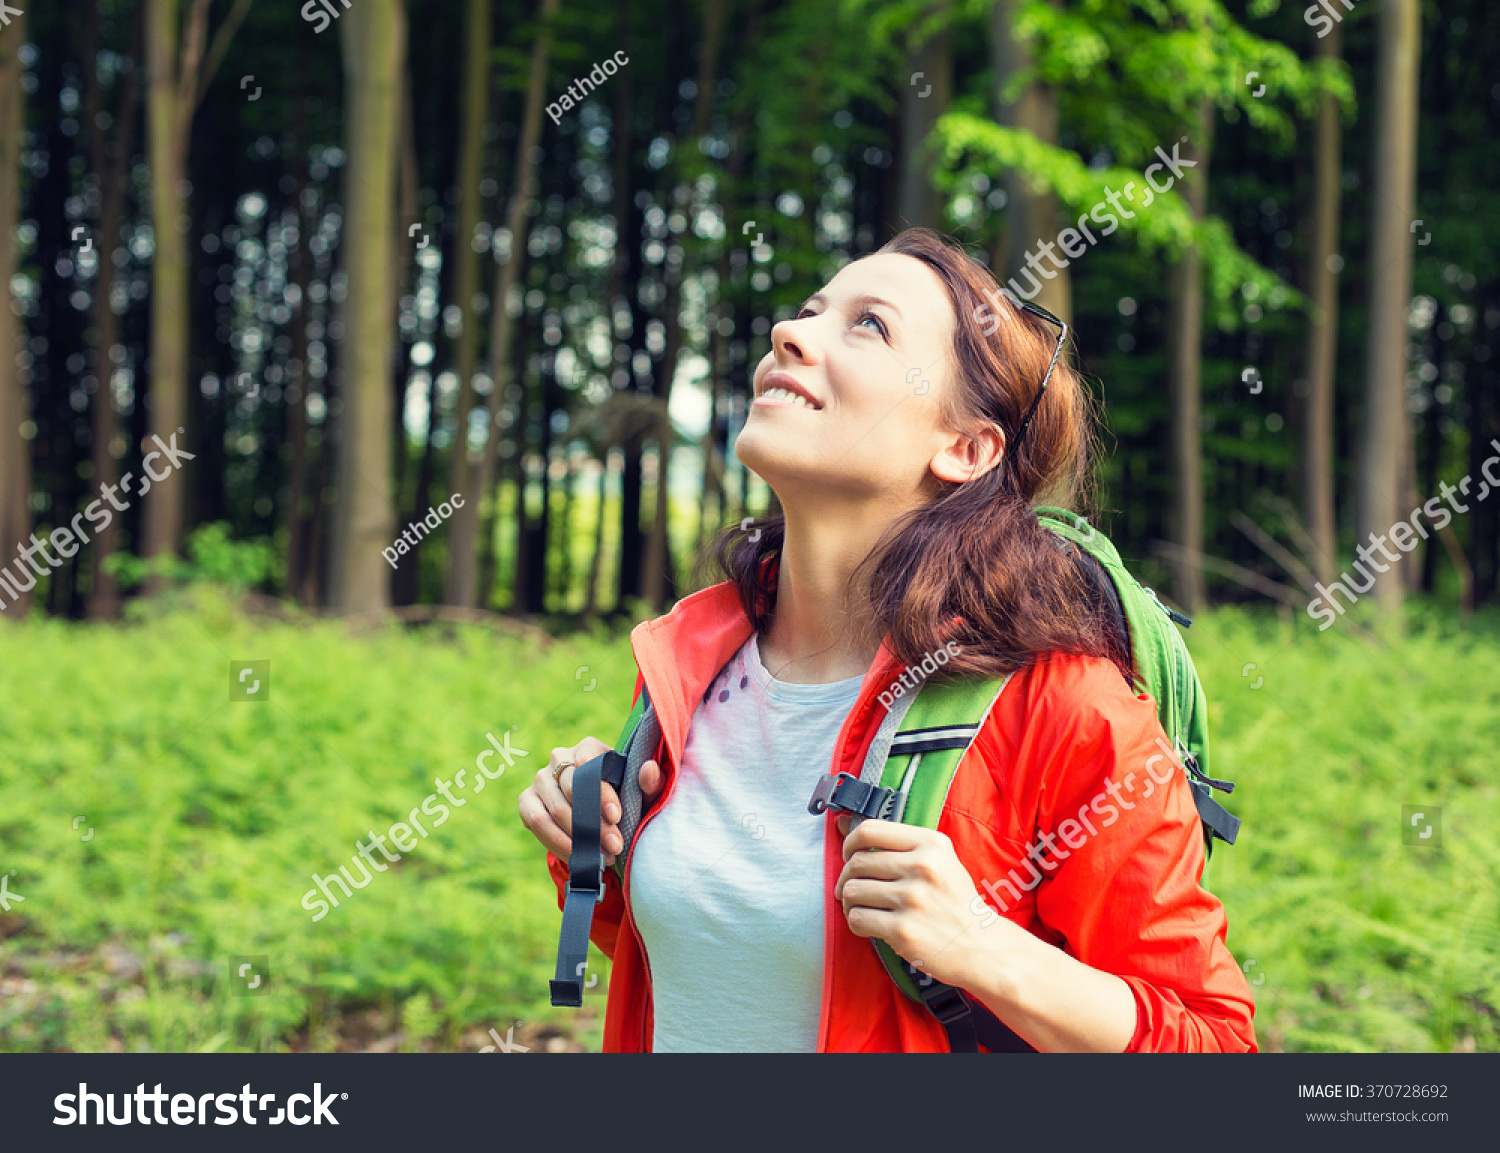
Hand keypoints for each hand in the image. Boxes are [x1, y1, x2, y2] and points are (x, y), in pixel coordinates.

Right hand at [518, 740, 663, 866]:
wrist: (597, 816)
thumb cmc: (623, 798)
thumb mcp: (640, 793)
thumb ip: (651, 782)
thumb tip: (649, 770)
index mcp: (588, 748)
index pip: (588, 762)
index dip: (601, 791)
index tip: (616, 817)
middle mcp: (559, 757)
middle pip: (570, 787)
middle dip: (593, 822)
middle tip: (613, 846)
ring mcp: (540, 779)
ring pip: (553, 808)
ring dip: (577, 837)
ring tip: (599, 857)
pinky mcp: (527, 800)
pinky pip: (537, 823)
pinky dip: (557, 843)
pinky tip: (577, 856)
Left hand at [833, 814, 999, 989]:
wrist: (982, 947)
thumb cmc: (955, 902)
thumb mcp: (939, 861)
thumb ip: (896, 844)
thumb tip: (841, 825)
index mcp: (931, 844)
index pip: (870, 830)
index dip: (851, 843)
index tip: (850, 855)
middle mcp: (923, 867)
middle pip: (857, 862)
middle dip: (847, 877)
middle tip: (853, 889)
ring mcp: (912, 899)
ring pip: (852, 890)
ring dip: (849, 902)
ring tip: (861, 908)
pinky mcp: (902, 929)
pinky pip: (857, 918)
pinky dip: (856, 922)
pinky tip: (869, 925)